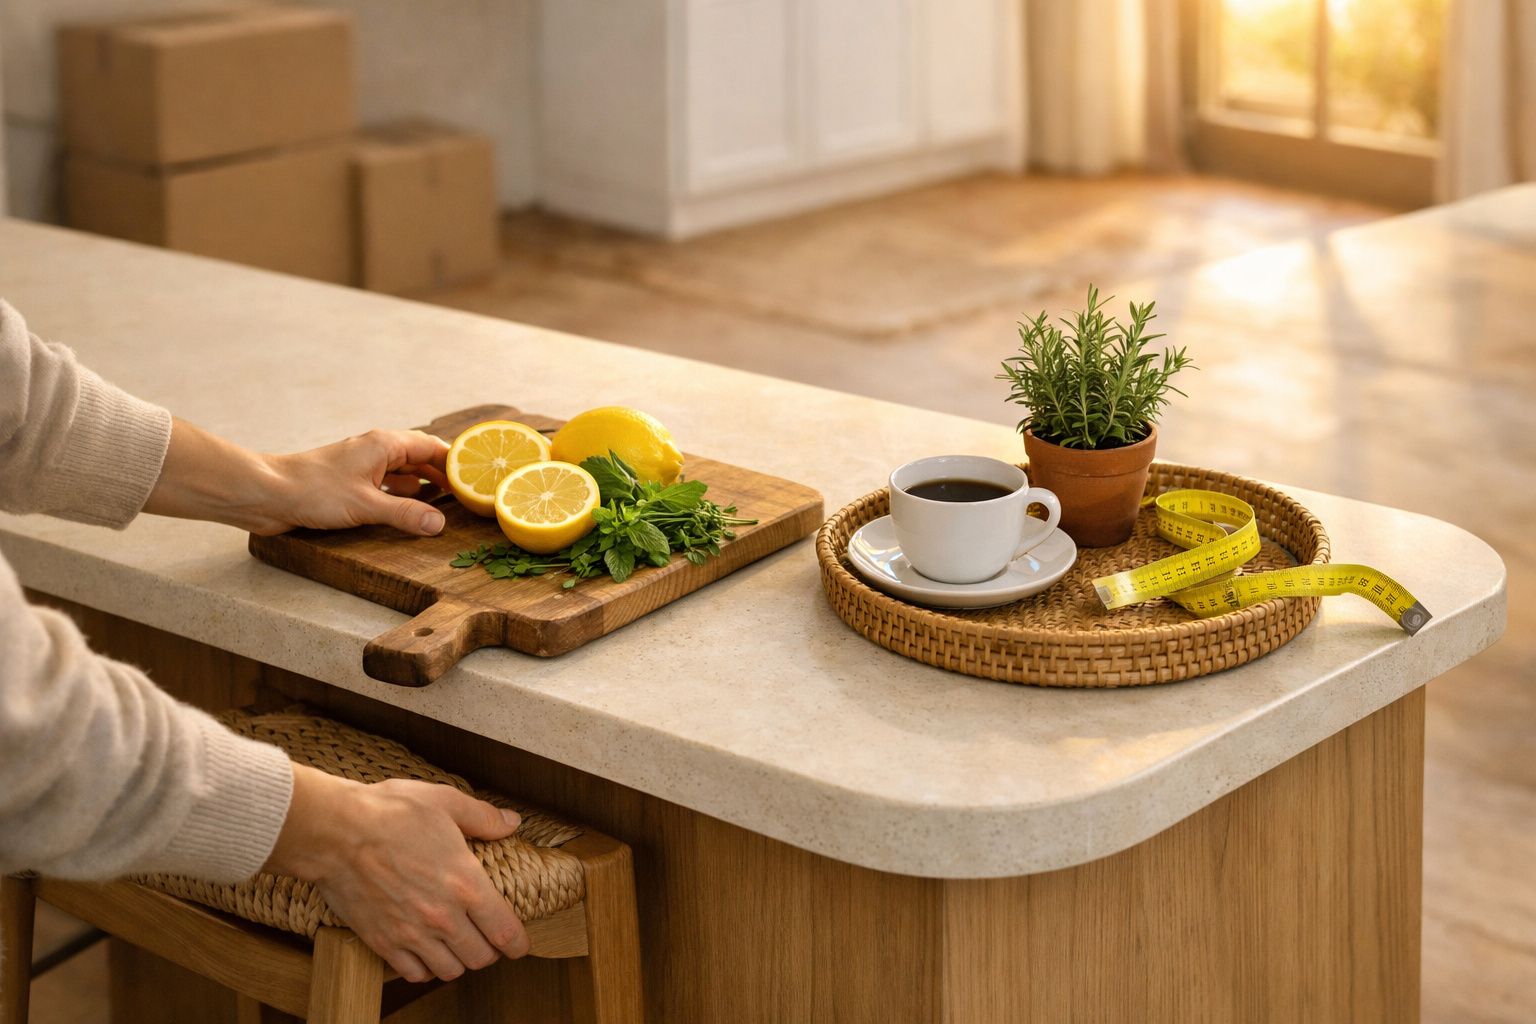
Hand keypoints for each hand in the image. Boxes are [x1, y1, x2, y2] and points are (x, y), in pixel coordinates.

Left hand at [258, 428, 451, 536]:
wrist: (267, 494)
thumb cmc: (312, 491)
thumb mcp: (366, 506)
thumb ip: (405, 514)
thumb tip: (440, 525)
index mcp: (384, 444)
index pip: (432, 447)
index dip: (457, 460)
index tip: (479, 476)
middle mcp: (376, 451)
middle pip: (420, 458)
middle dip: (444, 475)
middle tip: (469, 494)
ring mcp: (362, 467)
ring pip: (403, 473)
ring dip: (423, 486)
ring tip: (446, 504)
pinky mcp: (350, 484)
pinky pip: (386, 486)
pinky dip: (402, 496)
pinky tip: (409, 510)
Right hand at [263, 765, 529, 981]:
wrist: (335, 832)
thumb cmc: (390, 812)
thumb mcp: (445, 802)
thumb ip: (483, 817)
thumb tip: (511, 824)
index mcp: (466, 884)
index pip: (505, 932)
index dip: (517, 943)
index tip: (519, 943)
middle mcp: (442, 917)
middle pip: (480, 958)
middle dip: (488, 950)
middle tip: (484, 937)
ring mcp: (411, 934)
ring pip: (449, 971)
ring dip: (457, 960)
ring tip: (455, 944)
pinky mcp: (381, 942)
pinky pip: (412, 974)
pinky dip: (423, 967)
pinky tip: (423, 950)